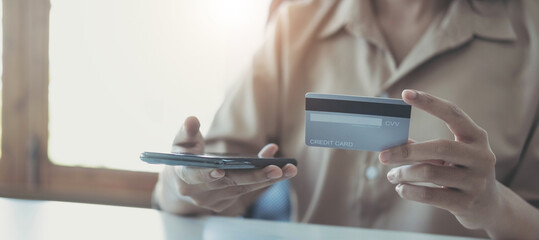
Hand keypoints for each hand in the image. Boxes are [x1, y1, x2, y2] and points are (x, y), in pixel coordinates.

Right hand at [160, 116, 296, 213]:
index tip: (220, 170)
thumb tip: (191, 120)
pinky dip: (264, 178)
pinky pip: (248, 189)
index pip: (195, 176)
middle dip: (254, 176)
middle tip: (276, 169)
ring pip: (244, 188)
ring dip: (267, 178)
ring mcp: (214, 202)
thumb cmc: (184, 157)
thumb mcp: (181, 143)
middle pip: (230, 183)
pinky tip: (282, 169)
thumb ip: (187, 132)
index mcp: (184, 178)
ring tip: (289, 169)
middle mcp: (200, 194)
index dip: (207, 174)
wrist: (183, 182)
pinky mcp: (227, 204)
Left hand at [379, 90, 499, 229]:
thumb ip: (427, 148)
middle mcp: (481, 157)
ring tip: (391, 175)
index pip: (453, 113)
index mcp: (477, 137)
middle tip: (382, 155)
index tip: (405, 93)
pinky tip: (401, 189)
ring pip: (430, 172)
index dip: (429, 102)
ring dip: (404, 173)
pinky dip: (409, 190)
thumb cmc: (461, 172)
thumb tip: (392, 143)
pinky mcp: (466, 203)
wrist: (489, 206)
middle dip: (406, 151)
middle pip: (439, 147)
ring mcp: (476, 181)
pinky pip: (430, 195)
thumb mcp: (451, 156)